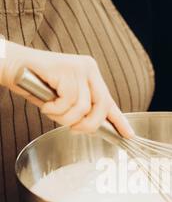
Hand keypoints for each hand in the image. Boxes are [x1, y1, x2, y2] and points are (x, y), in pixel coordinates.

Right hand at [0, 41, 134, 137]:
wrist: (13, 67)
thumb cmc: (37, 86)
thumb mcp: (64, 102)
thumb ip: (80, 111)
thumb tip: (93, 128)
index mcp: (91, 77)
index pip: (109, 102)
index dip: (119, 121)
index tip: (128, 135)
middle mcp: (89, 70)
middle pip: (101, 107)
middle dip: (88, 125)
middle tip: (74, 129)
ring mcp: (79, 68)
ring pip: (83, 107)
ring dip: (64, 117)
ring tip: (52, 110)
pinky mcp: (68, 69)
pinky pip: (68, 102)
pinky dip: (55, 109)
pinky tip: (46, 103)